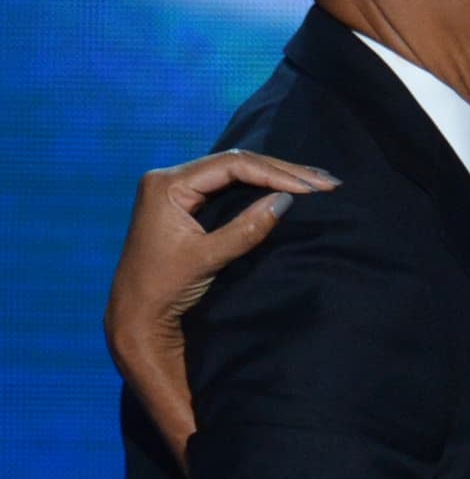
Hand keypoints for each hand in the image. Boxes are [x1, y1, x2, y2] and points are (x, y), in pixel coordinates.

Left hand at [103, 150, 340, 470]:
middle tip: (326, 181)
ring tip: (316, 182)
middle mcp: (171, 177)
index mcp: (167, 184)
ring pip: (237, 171)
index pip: (233, 165)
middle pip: (238, 163)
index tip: (311, 187)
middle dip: (283, 172)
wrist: (134, 316)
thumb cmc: (163, 290)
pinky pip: (232, 184)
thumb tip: (286, 201)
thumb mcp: (205, 260)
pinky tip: (289, 188)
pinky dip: (262, 186)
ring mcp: (179, 188)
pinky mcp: (187, 200)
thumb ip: (245, 229)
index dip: (276, 173)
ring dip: (276, 176)